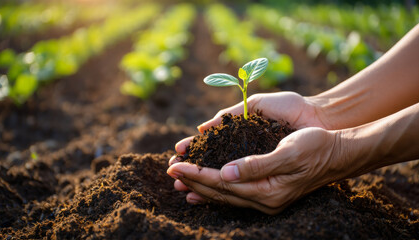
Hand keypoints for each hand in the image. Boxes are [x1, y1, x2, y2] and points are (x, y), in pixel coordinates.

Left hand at [167, 92, 337, 213]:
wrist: (339, 154)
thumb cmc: (315, 147)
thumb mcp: (288, 152)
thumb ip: (257, 165)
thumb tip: (226, 173)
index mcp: (267, 191)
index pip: (222, 183)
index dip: (197, 173)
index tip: (175, 165)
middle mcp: (265, 201)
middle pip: (220, 192)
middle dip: (193, 181)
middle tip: (169, 172)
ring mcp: (267, 200)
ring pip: (226, 196)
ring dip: (202, 187)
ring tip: (181, 183)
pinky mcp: (269, 194)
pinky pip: (236, 195)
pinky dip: (218, 190)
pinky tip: (207, 189)